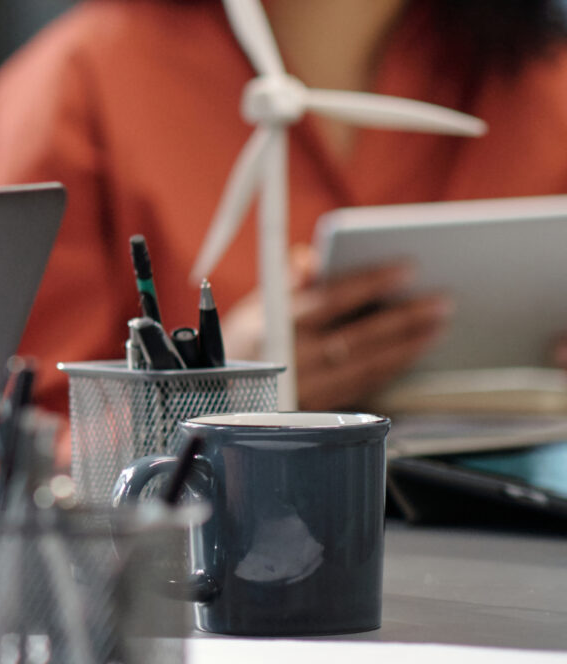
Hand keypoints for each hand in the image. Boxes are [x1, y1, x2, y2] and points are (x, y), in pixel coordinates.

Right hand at [230, 256, 450, 411]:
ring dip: (409, 344)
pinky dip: (395, 366)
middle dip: (404, 317)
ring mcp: (308, 387)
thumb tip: (311, 256)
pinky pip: (366, 385)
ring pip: (369, 364)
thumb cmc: (247, 340)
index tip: (407, 268)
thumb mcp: (255, 304)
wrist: (224, 392)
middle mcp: (292, 358)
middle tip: (440, 300)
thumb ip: (286, 279)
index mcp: (274, 325)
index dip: (371, 283)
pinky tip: (415, 349)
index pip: (331, 299)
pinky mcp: (322, 406)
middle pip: (359, 336)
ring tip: (438, 323)